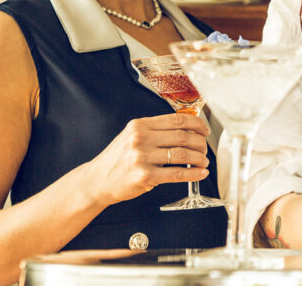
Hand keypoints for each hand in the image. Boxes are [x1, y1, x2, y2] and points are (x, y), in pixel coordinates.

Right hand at [83, 113, 211, 205]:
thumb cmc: (118, 159)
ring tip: (203, 162)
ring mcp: (142, 157)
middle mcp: (141, 138)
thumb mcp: (132, 136)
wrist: (96, 180)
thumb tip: (187, 126)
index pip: (176, 120)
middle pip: (182, 136)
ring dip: (199, 159)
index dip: (196, 124)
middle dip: (200, 144)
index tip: (204, 130)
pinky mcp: (145, 176)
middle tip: (204, 150)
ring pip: (182, 154)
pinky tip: (199, 173)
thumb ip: (155, 130)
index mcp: (140, 125)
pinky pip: (176, 173)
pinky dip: (193, 174)